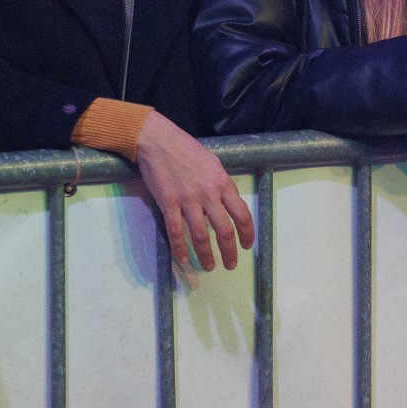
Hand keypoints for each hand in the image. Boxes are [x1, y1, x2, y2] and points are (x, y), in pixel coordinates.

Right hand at [135, 112, 254, 271]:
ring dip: (206, 256)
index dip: (247, 234)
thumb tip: (228, 205)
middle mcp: (208, 193)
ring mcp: (187, 200)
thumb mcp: (213, 163)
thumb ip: (221, 185)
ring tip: (209, 267)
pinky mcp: (168, 203)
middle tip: (230, 264)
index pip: (242, 214)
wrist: (159, 140)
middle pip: (224, 230)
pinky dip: (180, 249)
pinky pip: (175, 232)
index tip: (247, 245)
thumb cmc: (187, 149)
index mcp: (222, 183)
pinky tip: (183, 260)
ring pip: (200, 236)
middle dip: (230, 251)